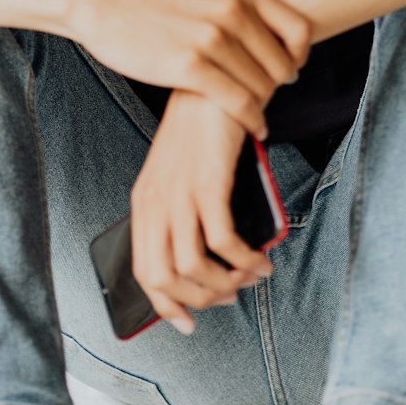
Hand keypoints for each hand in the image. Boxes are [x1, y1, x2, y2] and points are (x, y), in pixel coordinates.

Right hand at [69, 0, 311, 137]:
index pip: (298, 29)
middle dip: (278, 87)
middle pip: (282, 63)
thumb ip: (243, 11)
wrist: (106, 5)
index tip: (290, 71)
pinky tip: (254, 127)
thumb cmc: (157, 5)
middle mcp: (232, 9)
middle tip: (268, 98)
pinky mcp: (191, 65)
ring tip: (258, 115)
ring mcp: (212, 37)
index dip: (300, 56)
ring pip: (262, 86)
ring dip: (264, 106)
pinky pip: (240, 102)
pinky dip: (252, 120)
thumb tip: (278, 43)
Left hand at [130, 88, 275, 334]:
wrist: (215, 82)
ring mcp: (179, 192)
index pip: (144, 270)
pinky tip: (261, 260)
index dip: (166, 305)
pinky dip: (244, 261)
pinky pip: (224, 242)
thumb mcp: (181, 172)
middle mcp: (156, 200)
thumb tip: (210, 257)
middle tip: (232, 295)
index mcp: (144, 200)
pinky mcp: (208, 183)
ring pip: (195, 267)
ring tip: (251, 277)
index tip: (189, 322)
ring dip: (227, 284)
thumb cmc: (202, 129)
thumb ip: (184, 209)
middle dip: (202, 299)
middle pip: (166, 277)